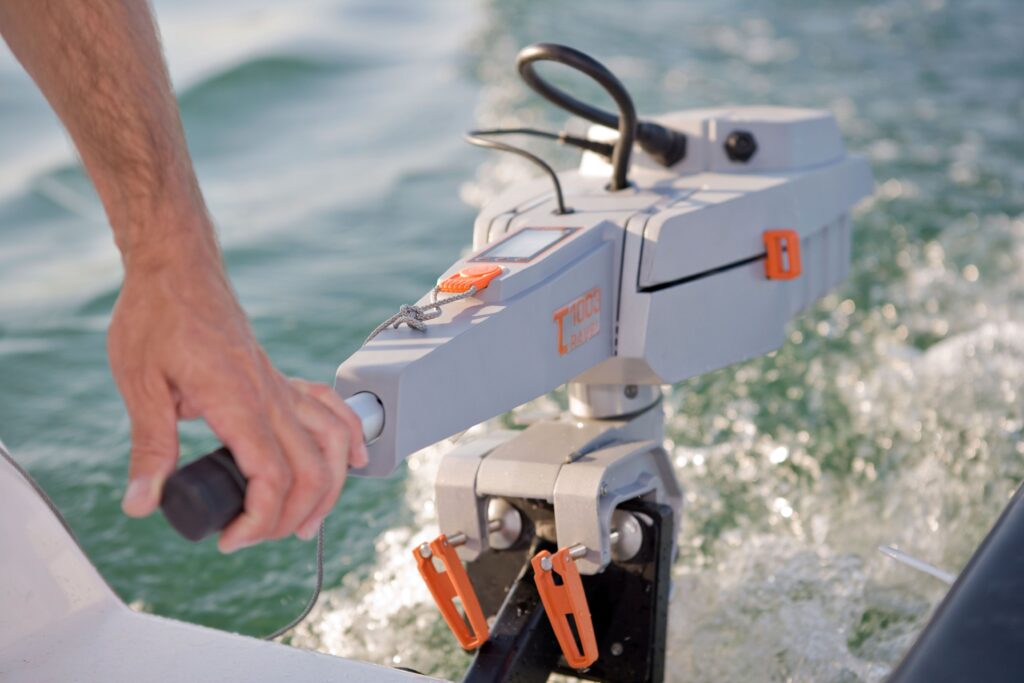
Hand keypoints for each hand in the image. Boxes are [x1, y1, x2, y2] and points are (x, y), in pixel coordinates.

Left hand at [109, 232, 367, 551]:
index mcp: (237, 401)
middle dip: (294, 517)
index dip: (259, 520)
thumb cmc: (156, 315)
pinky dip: (349, 438)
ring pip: (334, 443)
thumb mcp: (140, 383)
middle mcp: (270, 395)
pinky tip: (354, 459)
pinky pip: (330, 410)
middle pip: (312, 469)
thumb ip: (149, 447)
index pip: (272, 475)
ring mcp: (280, 385)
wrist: (177, 267)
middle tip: (256, 538)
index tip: (229, 539)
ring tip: (306, 521)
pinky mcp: (280, 378)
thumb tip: (142, 502)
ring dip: (330, 488)